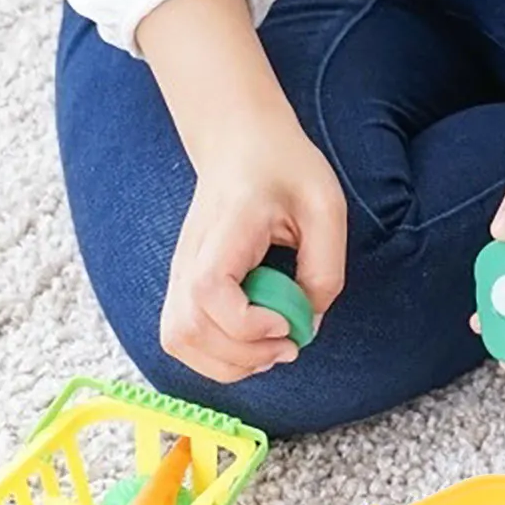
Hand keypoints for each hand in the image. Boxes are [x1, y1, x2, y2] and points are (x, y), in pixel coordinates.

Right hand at [136, 0, 347, 383]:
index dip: (247, 325)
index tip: (285, 324)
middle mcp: (191, 253)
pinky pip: (183, 338)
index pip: (209, 291)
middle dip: (243, 356)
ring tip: (269, 349)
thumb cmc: (286, 170)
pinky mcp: (183, 285)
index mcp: (227, 229)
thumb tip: (308, 324)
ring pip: (178, 340)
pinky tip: (251, 346)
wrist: (240, 140)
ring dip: (228, 364)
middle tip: (287, 345)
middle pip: (187, 329)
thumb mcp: (326, 209)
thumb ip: (325, 270)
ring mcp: (180, 271)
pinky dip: (217, 358)